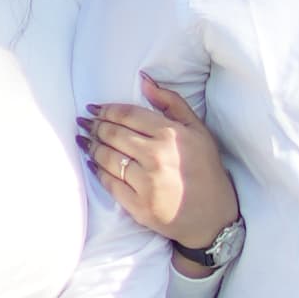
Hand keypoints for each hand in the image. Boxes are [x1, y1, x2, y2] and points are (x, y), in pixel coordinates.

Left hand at [77, 76, 238, 253]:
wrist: (214, 217)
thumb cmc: (206, 170)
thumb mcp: (198, 130)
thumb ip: (171, 102)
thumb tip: (144, 81)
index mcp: (170, 135)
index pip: (127, 115)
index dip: (106, 110)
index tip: (94, 108)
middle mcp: (156, 157)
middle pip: (112, 134)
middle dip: (94, 126)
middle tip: (84, 123)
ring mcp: (146, 183)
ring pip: (106, 158)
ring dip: (91, 147)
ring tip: (84, 140)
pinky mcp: (138, 206)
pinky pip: (109, 183)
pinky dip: (96, 171)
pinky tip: (92, 163)